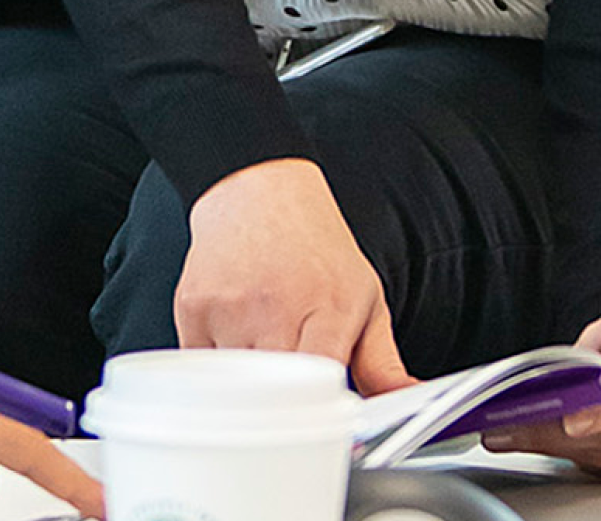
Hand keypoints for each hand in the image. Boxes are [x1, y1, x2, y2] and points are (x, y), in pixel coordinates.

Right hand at [173, 159, 412, 394]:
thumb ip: (383, 361)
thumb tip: (406, 398)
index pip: (323, 384)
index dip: (321, 409)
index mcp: (329, 307)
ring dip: (246, 387)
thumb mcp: (364, 296)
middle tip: (290, 388)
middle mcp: (278, 307)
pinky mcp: (194, 308)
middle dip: (283, 403)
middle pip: (275, 394)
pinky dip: (215, 368)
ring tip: (262, 347)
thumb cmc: (314, 245)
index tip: (322, 412)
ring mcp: (231, 308)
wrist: (257, 189)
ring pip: (234, 389)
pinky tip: (233, 335)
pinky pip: (200, 369)